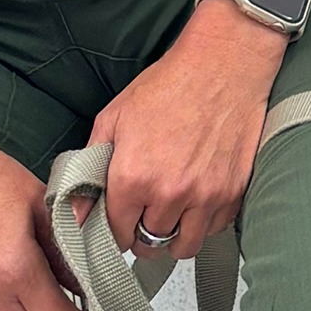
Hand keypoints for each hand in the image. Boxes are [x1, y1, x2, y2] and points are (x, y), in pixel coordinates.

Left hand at [89, 2, 284, 260]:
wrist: (224, 64)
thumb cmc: (170, 85)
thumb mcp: (114, 118)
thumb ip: (89, 168)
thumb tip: (75, 212)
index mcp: (133, 177)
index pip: (115, 234)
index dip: (112, 229)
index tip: (116, 221)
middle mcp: (170, 194)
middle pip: (149, 244)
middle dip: (141, 234)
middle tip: (142, 216)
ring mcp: (206, 196)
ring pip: (184, 246)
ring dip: (173, 236)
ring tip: (170, 215)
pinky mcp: (234, 192)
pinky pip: (215, 229)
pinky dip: (204, 222)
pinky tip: (197, 199)